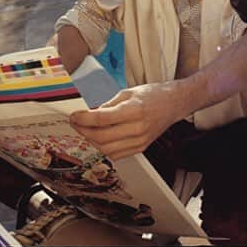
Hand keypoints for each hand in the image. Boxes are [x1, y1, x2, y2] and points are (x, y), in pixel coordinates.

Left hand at [69, 81, 185, 160]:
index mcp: (134, 110)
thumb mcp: (128, 92)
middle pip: (101, 136)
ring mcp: (140, 141)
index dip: (83, 118)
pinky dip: (103, 148)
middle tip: (75, 122)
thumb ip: (108, 104)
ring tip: (85, 130)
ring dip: (91, 141)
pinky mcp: (140, 148)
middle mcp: (137, 128)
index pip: (101, 119)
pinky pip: (116, 155)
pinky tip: (99, 138)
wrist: (173, 104)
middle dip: (83, 130)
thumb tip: (90, 114)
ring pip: (106, 149)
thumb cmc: (152, 95)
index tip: (73, 116)